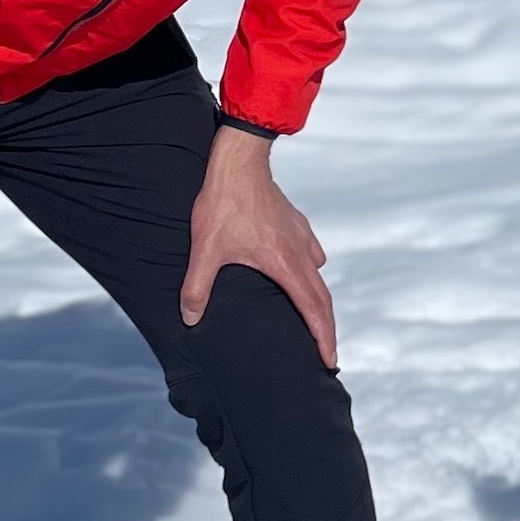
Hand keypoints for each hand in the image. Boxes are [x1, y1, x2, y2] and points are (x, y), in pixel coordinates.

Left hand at [181, 125, 336, 366]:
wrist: (240, 161)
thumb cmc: (224, 203)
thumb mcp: (206, 248)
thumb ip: (197, 287)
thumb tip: (190, 318)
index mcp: (285, 264)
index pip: (313, 309)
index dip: (322, 338)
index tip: (329, 360)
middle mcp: (300, 253)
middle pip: (322, 299)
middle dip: (326, 329)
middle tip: (326, 353)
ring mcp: (302, 237)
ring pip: (318, 276)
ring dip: (318, 299)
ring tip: (310, 315)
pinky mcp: (297, 224)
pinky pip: (311, 254)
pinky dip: (310, 270)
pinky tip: (298, 270)